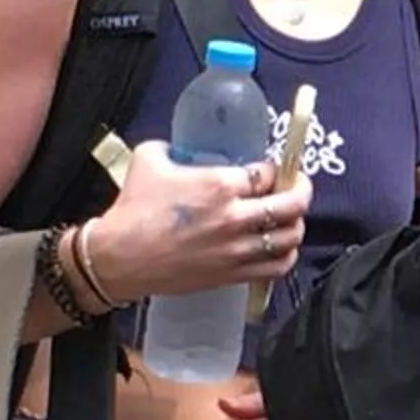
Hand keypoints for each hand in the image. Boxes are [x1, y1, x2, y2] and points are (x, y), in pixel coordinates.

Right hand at [89, 142, 313, 301]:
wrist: (119, 256)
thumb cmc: (132, 209)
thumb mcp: (149, 160)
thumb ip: (173, 147)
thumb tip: (184, 145)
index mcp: (219, 185)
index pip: (267, 174)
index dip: (274, 169)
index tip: (271, 169)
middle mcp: (235, 217)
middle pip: (292, 204)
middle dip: (301, 190)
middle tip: (297, 185)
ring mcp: (237, 248)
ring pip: (291, 236)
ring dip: (296, 223)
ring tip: (289, 217)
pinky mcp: (234, 274)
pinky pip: (278, 267)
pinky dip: (287, 255)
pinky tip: (281, 247)